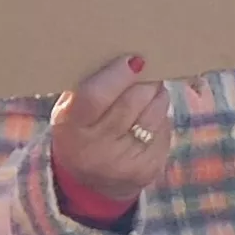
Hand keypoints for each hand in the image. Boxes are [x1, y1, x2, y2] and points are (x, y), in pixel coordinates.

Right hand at [47, 54, 175, 202]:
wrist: (91, 184)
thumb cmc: (81, 133)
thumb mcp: (70, 113)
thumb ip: (87, 87)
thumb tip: (118, 50)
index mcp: (71, 128)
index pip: (95, 96)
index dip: (117, 75)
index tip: (133, 59)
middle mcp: (97, 148)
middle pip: (132, 102)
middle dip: (145, 81)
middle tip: (148, 68)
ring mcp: (124, 162)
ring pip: (154, 113)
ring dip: (157, 96)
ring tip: (150, 90)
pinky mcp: (148, 169)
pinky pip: (163, 130)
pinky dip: (160, 118)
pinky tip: (149, 118)